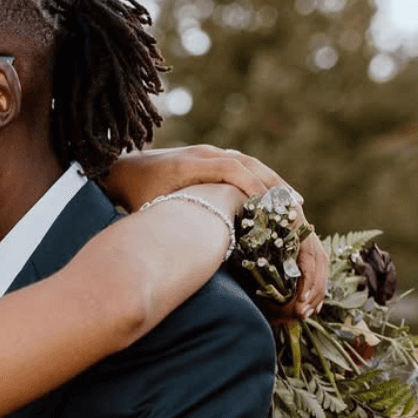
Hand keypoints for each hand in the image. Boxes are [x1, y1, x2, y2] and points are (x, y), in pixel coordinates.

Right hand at [104, 145, 326, 317]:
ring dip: (274, 186)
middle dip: (280, 192)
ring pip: (251, 168)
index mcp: (213, 174)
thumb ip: (193, 228)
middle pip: (258, 173)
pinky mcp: (198, 161)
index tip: (289, 218)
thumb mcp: (175, 217)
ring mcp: (206, 158)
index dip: (271, 198)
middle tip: (301, 212)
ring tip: (293, 207)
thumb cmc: (143, 201)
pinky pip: (233, 170)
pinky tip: (268, 199)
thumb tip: (202, 259)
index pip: (250, 182)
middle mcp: (214, 161)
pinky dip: (252, 183)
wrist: (116, 178)